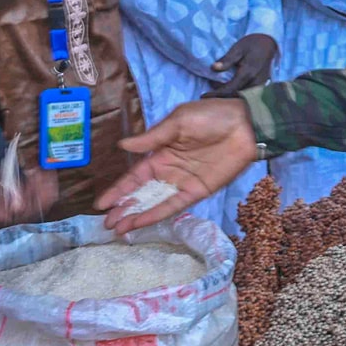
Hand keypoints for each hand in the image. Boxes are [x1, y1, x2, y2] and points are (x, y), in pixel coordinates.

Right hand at [0, 138, 55, 226]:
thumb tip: (17, 203)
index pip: (13, 215)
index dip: (31, 205)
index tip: (44, 192)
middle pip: (20, 209)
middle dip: (38, 196)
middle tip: (50, 181)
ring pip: (19, 199)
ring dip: (35, 189)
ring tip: (46, 175)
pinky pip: (13, 189)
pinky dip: (26, 182)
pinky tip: (35, 172)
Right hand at [95, 98, 258, 233]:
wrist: (244, 123)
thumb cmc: (211, 116)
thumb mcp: (178, 121)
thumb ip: (152, 138)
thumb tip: (122, 146)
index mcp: (161, 152)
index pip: (134, 176)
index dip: (118, 189)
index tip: (100, 204)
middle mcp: (169, 171)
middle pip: (141, 193)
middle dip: (123, 208)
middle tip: (106, 223)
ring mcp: (183, 183)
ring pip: (154, 203)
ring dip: (136, 215)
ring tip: (117, 229)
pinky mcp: (198, 191)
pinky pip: (174, 206)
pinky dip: (157, 214)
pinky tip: (140, 222)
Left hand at [210, 33, 277, 93]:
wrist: (270, 43)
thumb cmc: (253, 43)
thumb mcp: (238, 48)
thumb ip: (227, 60)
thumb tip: (213, 68)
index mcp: (248, 73)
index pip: (229, 89)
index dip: (215, 94)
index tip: (203, 95)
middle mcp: (255, 82)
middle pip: (235, 96)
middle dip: (221, 96)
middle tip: (208, 91)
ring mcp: (259, 85)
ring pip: (241, 96)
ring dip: (228, 95)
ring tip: (216, 89)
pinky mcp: (261, 85)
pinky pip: (247, 94)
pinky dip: (236, 93)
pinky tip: (228, 88)